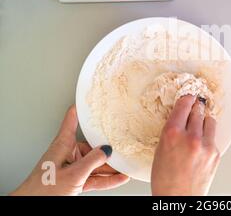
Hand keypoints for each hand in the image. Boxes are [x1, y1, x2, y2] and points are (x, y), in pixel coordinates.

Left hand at [10, 105, 129, 195]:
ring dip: (110, 167)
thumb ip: (92, 161)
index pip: (71, 121)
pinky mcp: (74, 181)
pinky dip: (107, 179)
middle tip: (121, 146)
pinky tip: (118, 178)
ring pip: (94, 164)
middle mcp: (67, 154)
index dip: (80, 109)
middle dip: (107, 149)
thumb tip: (107, 150)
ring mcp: (71, 168)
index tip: (87, 100)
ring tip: (125, 166)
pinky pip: (94, 178)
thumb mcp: (74, 173)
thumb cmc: (43, 190)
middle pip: (91, 147)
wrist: (32, 206)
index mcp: (63, 145)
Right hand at [151, 95, 220, 195]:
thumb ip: (171, 131)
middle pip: (198, 110)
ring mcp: (205, 145)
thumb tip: (180, 117)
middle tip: (195, 104)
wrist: (179, 199)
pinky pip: (213, 136)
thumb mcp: (160, 150)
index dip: (186, 98)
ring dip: (204, 119)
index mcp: (172, 134)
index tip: (188, 96)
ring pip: (209, 120)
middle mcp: (190, 137)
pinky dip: (208, 135)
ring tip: (199, 123)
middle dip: (196, 107)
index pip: (183, 105)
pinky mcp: (215, 153)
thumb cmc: (165, 180)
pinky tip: (202, 140)